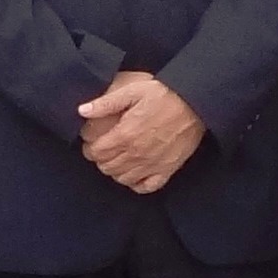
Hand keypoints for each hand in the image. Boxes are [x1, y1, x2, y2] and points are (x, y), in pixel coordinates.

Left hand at [76, 70, 207, 194]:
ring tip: (117, 159)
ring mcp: (152, 165)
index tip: (91, 142)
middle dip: (100, 159)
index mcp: (125, 135)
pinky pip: (146, 187)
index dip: (89, 148)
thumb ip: (106, 103)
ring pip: (123, 179)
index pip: (96, 152)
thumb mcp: (133, 91)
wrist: (195, 103)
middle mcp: (136, 154)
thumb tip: (82, 110)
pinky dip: (137, 184)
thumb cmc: (163, 94)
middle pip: (106, 167)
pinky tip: (135, 174)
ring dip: (115, 171)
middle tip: (103, 149)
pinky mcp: (167, 170)